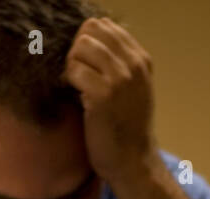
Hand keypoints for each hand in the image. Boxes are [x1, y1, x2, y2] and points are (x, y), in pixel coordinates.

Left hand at [63, 17, 156, 186]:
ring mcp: (120, 79)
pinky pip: (74, 70)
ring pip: (81, 46)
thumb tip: (86, 39)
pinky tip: (76, 97)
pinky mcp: (103, 95)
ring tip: (77, 86)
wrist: (133, 161)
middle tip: (78, 75)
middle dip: (77, 50)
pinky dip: (68, 81)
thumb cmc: (126, 127)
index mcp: (141, 59)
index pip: (105, 26)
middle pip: (91, 30)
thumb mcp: (133, 89)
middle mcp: (134, 65)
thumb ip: (119, 63)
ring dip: (72, 64)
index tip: (86, 65)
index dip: (87, 42)